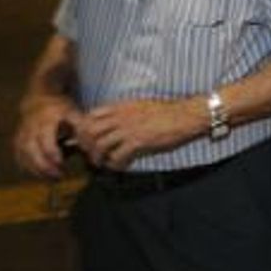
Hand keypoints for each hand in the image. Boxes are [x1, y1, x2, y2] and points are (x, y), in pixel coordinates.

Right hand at [12, 95, 81, 178]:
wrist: (39, 101)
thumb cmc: (61, 110)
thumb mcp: (75, 115)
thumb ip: (84, 133)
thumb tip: (93, 154)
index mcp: (45, 121)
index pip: (47, 144)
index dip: (54, 157)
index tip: (64, 166)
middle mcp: (30, 130)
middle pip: (32, 153)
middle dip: (45, 168)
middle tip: (59, 177)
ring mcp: (21, 136)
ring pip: (24, 158)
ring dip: (37, 171)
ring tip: (53, 178)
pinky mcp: (17, 143)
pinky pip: (20, 159)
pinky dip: (29, 169)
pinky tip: (42, 174)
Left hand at [77, 98, 205, 169]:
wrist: (186, 115)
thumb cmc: (168, 111)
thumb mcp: (142, 105)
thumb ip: (126, 112)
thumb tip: (114, 122)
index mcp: (122, 106)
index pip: (91, 115)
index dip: (85, 128)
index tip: (88, 138)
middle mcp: (121, 116)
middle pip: (89, 130)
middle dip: (86, 144)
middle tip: (91, 153)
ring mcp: (129, 129)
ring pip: (100, 144)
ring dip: (98, 157)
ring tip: (102, 163)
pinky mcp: (138, 141)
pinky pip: (117, 156)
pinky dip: (115, 164)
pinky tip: (120, 165)